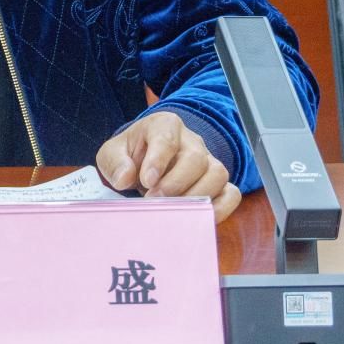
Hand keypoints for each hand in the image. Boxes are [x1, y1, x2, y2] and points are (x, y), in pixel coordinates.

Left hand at [96, 111, 240, 222]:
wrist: (143, 165)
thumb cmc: (130, 156)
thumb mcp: (112, 154)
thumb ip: (115, 163)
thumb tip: (124, 177)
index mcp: (164, 125)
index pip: (167, 138)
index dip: (158, 160)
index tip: (147, 181)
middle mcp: (191, 141)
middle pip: (196, 158)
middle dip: (175, 183)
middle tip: (154, 200)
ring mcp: (208, 161)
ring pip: (217, 174)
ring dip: (196, 196)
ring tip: (173, 210)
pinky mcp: (218, 183)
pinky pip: (231, 193)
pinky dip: (220, 208)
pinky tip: (198, 218)